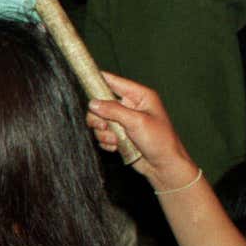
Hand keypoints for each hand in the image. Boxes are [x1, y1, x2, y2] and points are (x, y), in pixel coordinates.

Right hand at [85, 71, 200, 191]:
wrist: (163, 166)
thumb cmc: (160, 141)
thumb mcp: (137, 122)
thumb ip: (113, 110)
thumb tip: (93, 103)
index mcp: (139, 96)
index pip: (114, 81)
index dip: (98, 80)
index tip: (82, 79)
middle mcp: (130, 106)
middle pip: (101, 104)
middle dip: (100, 118)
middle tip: (104, 127)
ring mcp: (123, 121)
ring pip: (99, 121)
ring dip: (104, 133)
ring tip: (117, 141)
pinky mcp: (119, 135)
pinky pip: (102, 135)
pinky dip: (106, 142)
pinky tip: (117, 147)